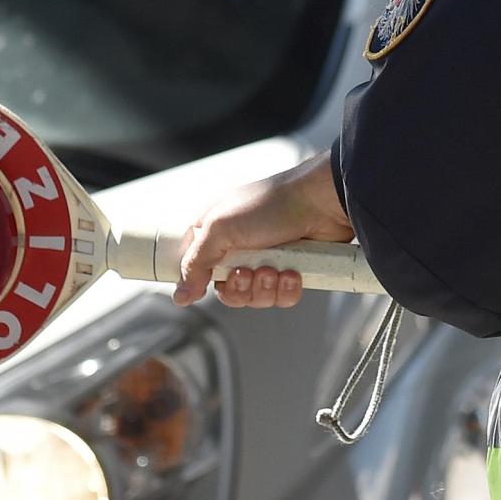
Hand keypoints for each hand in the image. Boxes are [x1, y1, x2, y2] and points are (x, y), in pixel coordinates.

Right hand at [172, 151, 354, 307]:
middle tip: (248, 271)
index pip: (197, 269)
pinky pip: (281, 298)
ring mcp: (267, 259)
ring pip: (254, 297)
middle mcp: (239, 247)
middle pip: (226, 290)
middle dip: (238, 287)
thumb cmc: (269, 204)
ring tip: (274, 269)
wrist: (321, 201)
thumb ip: (195, 263)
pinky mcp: (292, 270)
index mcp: (216, 233)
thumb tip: (179, 295)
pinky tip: (292, 272)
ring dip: (264, 288)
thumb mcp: (220, 228)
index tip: (211, 279)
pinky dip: (286, 289)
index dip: (202, 279)